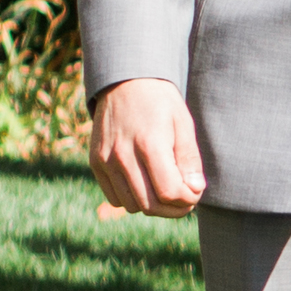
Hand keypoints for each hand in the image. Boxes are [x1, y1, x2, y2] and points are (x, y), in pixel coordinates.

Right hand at [91, 76, 207, 215]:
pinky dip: (132, 199)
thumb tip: (194, 190)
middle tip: (185, 199)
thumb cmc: (160, 102)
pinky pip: (114, 198)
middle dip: (173, 209)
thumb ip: (189, 159)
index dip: (187, 200)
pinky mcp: (95, 163)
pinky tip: (145, 184)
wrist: (125, 81)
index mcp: (150, 144)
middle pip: (150, 204)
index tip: (195, 193)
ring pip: (131, 205)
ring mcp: (106, 161)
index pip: (169, 191)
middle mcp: (123, 155)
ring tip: (166, 191)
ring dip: (153, 206)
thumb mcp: (183, 123)